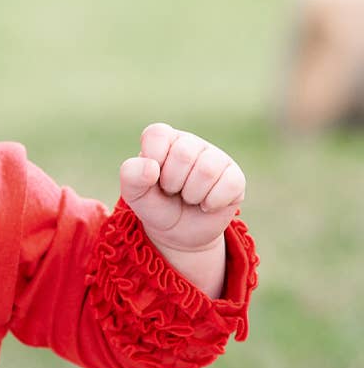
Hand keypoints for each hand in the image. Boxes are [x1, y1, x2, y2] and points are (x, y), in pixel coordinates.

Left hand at [119, 124, 245, 252]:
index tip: (152, 177)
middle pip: (184, 153)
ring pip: (207, 170)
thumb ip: (131, 176)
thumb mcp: (134, 194)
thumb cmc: (156, 206)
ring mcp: (216, 158)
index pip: (158, 134)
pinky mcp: (235, 177)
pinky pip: (229, 184)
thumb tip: (151, 167)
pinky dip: (212, 202)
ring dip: (192, 194)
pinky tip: (206, 204)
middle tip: (172, 190)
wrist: (178, 233)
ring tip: (188, 198)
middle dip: (172, 182)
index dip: (153, 159)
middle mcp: (191, 143)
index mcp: (164, 140)